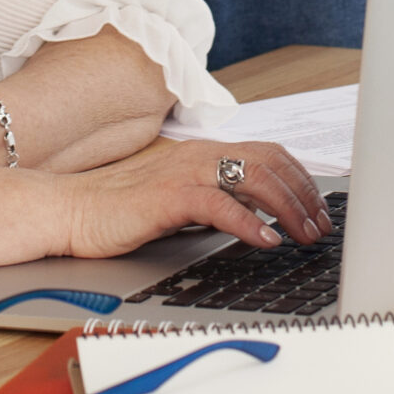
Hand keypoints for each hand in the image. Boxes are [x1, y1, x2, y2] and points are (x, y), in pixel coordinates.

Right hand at [61, 138, 331, 259]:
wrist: (71, 209)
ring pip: (253, 177)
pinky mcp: (168, 196)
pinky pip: (220, 205)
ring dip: (288, 207)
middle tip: (322, 226)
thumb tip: (258, 213)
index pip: (268, 152)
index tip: (319, 207)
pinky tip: (267, 241)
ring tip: (304, 235)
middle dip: (304, 195)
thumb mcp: (179, 196)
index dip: (300, 179)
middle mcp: (199, 155)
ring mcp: (184, 172)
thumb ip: (215, 196)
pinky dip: (250, 222)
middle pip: (270, 162)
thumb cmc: (121, 207)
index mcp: (204, 152)